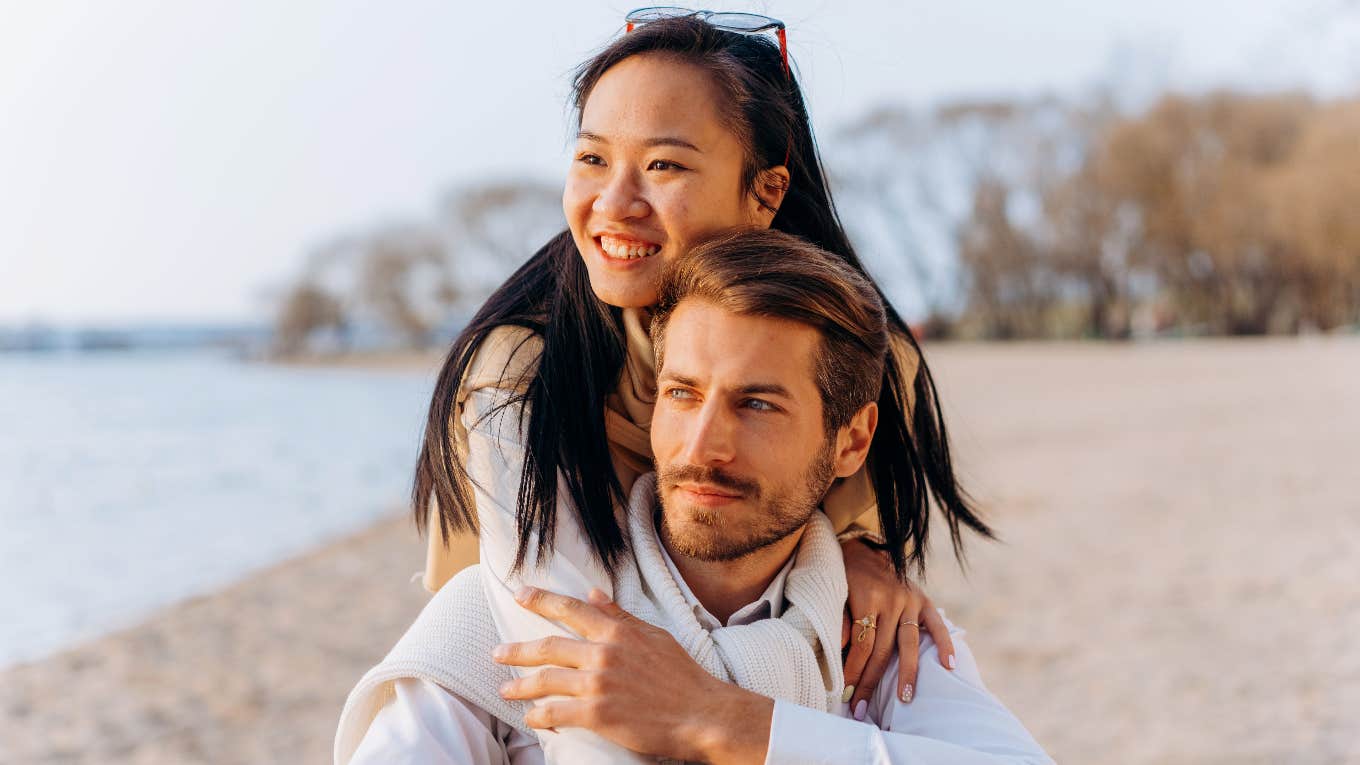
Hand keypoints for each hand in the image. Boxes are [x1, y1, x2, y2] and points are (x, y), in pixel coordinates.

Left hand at [494, 586, 773, 764]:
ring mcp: (598, 684)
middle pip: (549, 646)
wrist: (702, 714)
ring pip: (546, 680)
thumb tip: (595, 593)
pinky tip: (530, 718)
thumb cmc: (682, 676)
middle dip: (518, 650)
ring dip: (520, 686)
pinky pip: (556, 713)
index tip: (521, 594)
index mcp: (617, 632)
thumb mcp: (654, 636)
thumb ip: (621, 616)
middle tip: (497, 652)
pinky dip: (538, 715)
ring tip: (505, 689)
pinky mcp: (598, 714)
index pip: (571, 609)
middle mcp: (603, 653)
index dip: (542, 600)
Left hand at [840, 538, 955, 710]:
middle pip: (883, 650)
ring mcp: (910, 600)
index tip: (846, 694)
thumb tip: (839, 649)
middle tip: (862, 708)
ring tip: (905, 699)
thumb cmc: (844, 576)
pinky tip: (949, 666)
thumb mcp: (835, 592)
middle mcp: (891, 599)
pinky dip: (945, 645)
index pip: (861, 644)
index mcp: (867, 597)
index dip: (854, 670)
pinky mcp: (924, 599)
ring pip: (908, 643)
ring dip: (907, 674)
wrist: (862, 547)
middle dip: (871, 681)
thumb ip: (840, 620)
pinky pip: (937, 625)